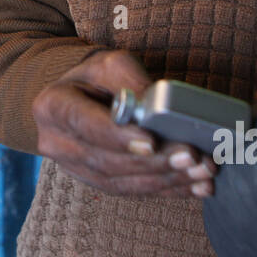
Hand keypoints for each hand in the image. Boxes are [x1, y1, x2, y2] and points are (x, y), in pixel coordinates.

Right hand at [32, 50, 217, 197]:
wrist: (77, 97)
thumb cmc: (95, 78)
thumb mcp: (110, 65)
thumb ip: (132, 82)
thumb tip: (160, 110)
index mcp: (54, 107)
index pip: (85, 124)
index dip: (118, 137)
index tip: (151, 142)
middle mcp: (57, 144)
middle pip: (107, 160)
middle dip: (154, 162)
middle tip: (191, 157)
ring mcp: (75, 169)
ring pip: (121, 182)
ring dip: (166, 180)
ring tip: (202, 173)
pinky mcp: (97, 183)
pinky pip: (131, 191)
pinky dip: (166, 190)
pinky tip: (195, 186)